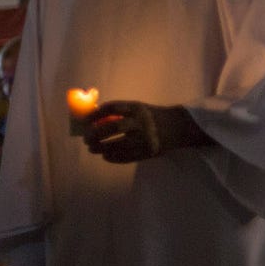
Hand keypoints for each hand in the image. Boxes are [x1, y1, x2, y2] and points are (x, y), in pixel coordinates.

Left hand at [83, 101, 209, 162]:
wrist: (179, 127)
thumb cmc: (153, 116)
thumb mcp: (139, 108)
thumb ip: (120, 113)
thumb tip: (94, 120)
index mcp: (137, 108)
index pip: (111, 108)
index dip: (95, 115)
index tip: (85, 122)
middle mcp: (141, 122)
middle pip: (113, 128)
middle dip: (95, 134)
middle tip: (86, 139)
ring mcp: (145, 138)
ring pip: (118, 145)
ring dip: (102, 148)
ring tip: (93, 149)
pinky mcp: (148, 152)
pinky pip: (127, 157)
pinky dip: (113, 157)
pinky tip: (106, 156)